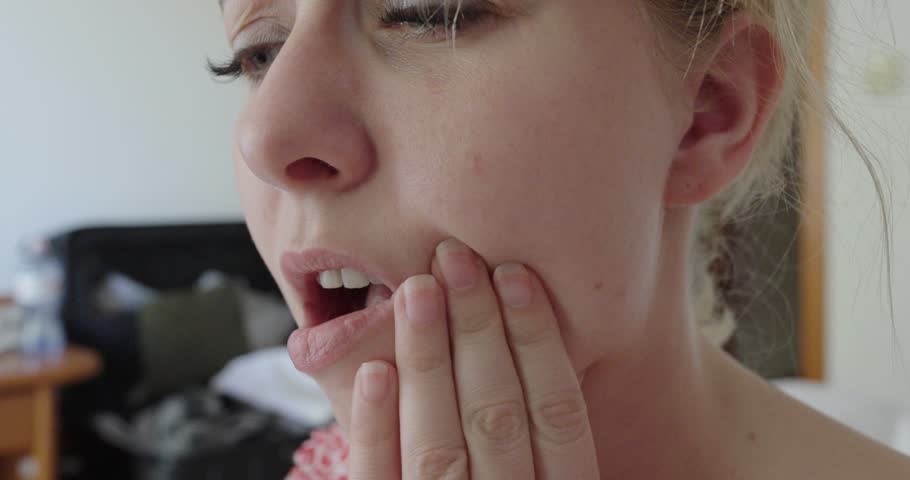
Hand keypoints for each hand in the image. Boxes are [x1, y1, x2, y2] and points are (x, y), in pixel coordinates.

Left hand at [348, 239, 599, 478]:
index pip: (558, 414)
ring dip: (428, 360)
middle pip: (498, 416)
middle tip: (454, 255)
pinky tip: (373, 371)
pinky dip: (377, 429)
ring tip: (417, 289)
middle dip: (477, 330)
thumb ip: (542, 427)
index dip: (539, 339)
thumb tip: (527, 309)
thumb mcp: (548, 471)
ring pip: (440, 446)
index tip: (515, 272)